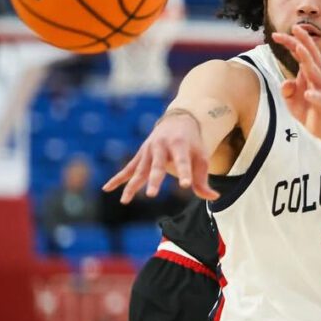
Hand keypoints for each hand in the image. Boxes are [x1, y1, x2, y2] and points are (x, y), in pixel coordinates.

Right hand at [102, 110, 217, 202]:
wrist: (178, 120)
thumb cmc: (192, 142)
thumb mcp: (202, 157)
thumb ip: (203, 179)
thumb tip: (213, 198)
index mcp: (180, 145)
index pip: (183, 162)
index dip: (184, 173)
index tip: (185, 185)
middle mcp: (161, 146)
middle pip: (157, 166)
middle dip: (155, 180)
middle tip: (152, 195)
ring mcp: (148, 151)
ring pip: (140, 170)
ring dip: (133, 185)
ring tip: (126, 201)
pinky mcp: (141, 155)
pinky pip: (128, 168)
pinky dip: (118, 179)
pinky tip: (107, 188)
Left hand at [271, 25, 320, 140]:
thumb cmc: (307, 108)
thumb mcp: (291, 97)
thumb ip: (287, 88)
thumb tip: (285, 83)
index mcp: (312, 71)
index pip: (301, 53)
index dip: (290, 42)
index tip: (275, 35)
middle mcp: (320, 77)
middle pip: (312, 57)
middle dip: (304, 42)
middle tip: (295, 29)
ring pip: (316, 74)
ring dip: (308, 61)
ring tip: (299, 49)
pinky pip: (320, 100)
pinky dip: (314, 96)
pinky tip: (308, 94)